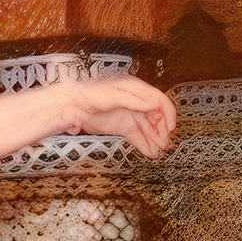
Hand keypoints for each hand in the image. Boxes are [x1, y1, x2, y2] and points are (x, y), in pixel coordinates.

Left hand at [59, 76, 175, 156]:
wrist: (70, 105)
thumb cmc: (87, 94)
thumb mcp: (112, 96)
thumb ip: (134, 100)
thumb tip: (153, 103)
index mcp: (135, 89)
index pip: (159, 100)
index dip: (168, 114)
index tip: (170, 128)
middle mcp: (134, 101)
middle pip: (156, 116)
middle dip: (163, 130)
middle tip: (165, 143)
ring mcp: (128, 113)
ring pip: (148, 128)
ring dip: (156, 139)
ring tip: (160, 151)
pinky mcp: (122, 125)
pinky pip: (138, 135)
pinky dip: (145, 144)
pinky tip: (150, 152)